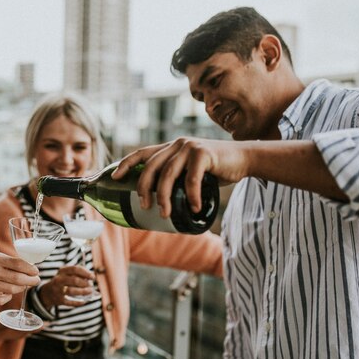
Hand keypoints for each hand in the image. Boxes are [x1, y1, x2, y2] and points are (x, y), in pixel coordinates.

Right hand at [0, 250, 39, 305]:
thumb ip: (12, 262)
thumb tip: (31, 269)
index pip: (17, 263)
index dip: (29, 268)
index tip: (36, 271)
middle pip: (16, 278)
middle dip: (30, 280)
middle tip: (36, 280)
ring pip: (11, 290)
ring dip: (21, 288)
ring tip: (24, 285)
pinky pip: (1, 300)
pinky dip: (9, 296)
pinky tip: (9, 292)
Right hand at [39, 266, 93, 307]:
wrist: (48, 293)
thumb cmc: (62, 282)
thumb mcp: (66, 274)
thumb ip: (78, 274)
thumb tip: (91, 278)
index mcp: (62, 271)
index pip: (75, 269)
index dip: (86, 273)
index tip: (93, 277)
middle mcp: (59, 280)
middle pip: (74, 280)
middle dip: (85, 283)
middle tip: (91, 286)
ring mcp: (58, 290)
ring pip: (71, 291)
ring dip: (83, 292)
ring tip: (89, 292)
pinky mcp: (59, 300)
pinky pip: (70, 302)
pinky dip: (78, 302)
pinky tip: (84, 301)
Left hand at [111, 137, 247, 216]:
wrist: (244, 159)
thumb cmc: (216, 170)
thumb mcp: (191, 171)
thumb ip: (177, 179)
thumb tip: (160, 203)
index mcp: (169, 148)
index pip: (141, 153)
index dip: (125, 164)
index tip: (114, 177)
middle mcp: (176, 144)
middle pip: (150, 166)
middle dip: (143, 188)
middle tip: (145, 206)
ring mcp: (189, 147)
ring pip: (168, 174)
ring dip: (165, 197)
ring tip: (166, 214)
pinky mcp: (204, 153)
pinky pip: (191, 179)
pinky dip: (191, 196)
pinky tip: (193, 208)